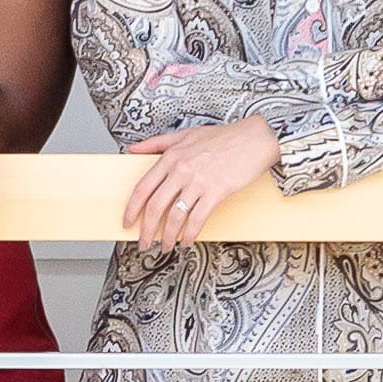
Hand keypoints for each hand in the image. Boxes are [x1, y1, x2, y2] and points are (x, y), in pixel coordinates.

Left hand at [120, 113, 284, 251]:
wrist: (255, 138)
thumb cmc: (223, 137)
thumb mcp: (185, 134)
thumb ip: (157, 143)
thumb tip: (131, 150)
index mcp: (170, 157)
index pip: (142, 188)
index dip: (131, 210)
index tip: (127, 223)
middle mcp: (181, 170)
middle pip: (155, 207)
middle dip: (146, 230)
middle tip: (143, 243)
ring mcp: (199, 182)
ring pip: (175, 217)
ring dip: (168, 237)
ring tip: (166, 247)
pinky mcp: (217, 192)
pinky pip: (197, 219)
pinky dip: (190, 234)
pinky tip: (187, 241)